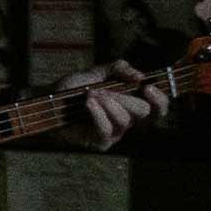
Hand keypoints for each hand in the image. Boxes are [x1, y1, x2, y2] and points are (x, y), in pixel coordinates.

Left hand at [55, 59, 169, 150]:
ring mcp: (115, 133)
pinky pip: (106, 130)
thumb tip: (140, 76)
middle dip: (124, 97)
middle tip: (102, 90)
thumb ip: (119, 68)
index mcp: (131, 104)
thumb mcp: (97, 72)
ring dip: (107, 103)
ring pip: (124, 120)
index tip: (147, 87)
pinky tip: (88, 103)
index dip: (160, 99)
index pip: (158, 108)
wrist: (50, 100)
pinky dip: (98, 113)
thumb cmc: (74, 88)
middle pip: (143, 112)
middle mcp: (128, 121)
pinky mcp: (100, 143)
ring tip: (90, 95)